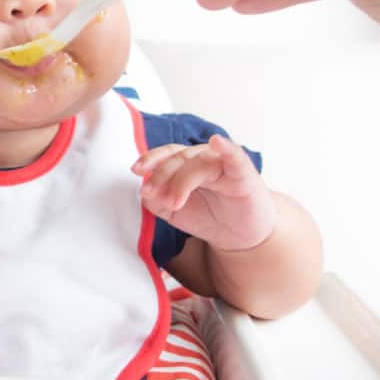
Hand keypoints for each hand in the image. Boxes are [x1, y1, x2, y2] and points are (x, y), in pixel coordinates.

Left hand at [132, 134, 274, 251]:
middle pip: (178, 157)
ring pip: (198, 162)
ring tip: (173, 203)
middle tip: (152, 194)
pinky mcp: (243, 173)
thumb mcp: (173, 211)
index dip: (150, 159)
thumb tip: (144, 192)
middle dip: (161, 175)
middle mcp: (203, 158)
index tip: (136, 170)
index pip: (166, 154)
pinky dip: (226, 148)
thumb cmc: (208, 217)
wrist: (239, 237)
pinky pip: (234, 156)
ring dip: (182, 181)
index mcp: (186, 163)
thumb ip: (156, 200)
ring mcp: (223, 164)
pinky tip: (218, 142)